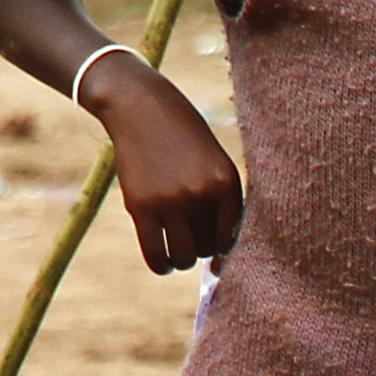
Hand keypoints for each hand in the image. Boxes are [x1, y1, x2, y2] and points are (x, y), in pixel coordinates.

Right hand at [92, 65, 242, 274]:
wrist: (142, 109)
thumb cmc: (183, 138)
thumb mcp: (214, 162)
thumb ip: (221, 202)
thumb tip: (221, 257)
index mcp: (226, 182)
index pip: (232, 237)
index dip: (224, 251)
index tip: (217, 254)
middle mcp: (202, 194)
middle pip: (208, 248)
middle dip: (201, 250)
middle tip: (191, 242)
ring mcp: (171, 201)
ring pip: (185, 256)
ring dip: (182, 261)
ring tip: (178, 254)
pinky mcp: (142, 207)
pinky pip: (156, 253)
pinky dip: (161, 266)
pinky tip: (163, 265)